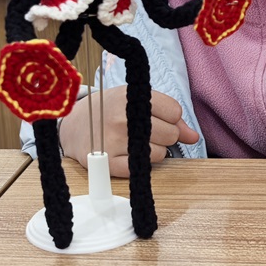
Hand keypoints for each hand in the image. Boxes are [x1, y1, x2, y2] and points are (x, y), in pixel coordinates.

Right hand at [58, 87, 199, 175]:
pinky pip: (141, 168)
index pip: (174, 112)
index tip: (158, 118)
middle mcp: (123, 118)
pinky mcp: (108, 163)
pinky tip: (128, 154)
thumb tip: (193, 136)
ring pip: (159, 153)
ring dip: (153, 151)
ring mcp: (115, 141)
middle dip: (164, 135)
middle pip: (170, 134)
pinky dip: (140, 164)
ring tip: (134, 142)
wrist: (72, 125)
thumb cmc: (109, 110)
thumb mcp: (135, 101)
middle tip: (145, 131)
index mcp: (131, 96)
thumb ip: (167, 114)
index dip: (170, 118)